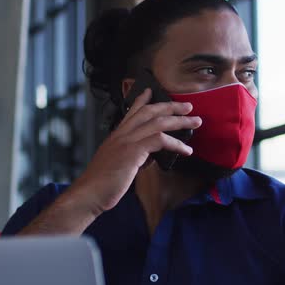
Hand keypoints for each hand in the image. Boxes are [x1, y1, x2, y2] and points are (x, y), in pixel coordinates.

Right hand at [69, 88, 201, 214]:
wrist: (89, 194)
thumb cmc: (102, 185)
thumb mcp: (120, 166)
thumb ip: (135, 157)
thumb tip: (150, 157)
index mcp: (116, 136)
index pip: (131, 111)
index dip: (141, 99)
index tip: (150, 90)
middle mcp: (121, 134)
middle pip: (149, 112)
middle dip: (170, 106)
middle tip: (187, 106)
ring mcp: (126, 141)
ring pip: (157, 123)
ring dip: (179, 121)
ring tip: (195, 122)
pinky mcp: (132, 152)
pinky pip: (159, 140)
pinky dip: (176, 144)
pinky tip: (186, 150)